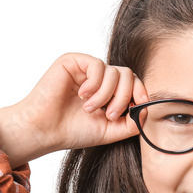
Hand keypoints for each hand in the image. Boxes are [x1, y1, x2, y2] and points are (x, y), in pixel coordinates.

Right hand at [0, 52, 148, 166]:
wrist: (45, 130)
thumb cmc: (72, 131)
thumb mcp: (110, 130)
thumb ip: (131, 122)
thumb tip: (147, 110)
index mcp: (109, 92)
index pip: (133, 83)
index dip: (141, 92)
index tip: (139, 106)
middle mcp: (99, 78)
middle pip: (128, 75)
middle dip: (123, 97)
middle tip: (109, 114)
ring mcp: (87, 69)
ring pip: (115, 72)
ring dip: (105, 95)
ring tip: (89, 109)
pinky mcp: (74, 61)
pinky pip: (98, 65)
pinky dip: (94, 84)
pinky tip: (82, 96)